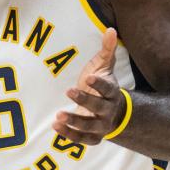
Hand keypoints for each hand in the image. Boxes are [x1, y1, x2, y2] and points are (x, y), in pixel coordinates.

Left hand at [51, 28, 125, 144]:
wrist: (113, 112)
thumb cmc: (103, 85)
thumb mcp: (104, 67)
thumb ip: (107, 50)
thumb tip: (110, 29)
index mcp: (113, 93)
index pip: (108, 89)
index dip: (100, 84)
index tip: (89, 77)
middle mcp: (109, 111)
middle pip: (99, 108)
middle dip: (85, 100)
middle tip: (69, 91)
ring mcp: (102, 125)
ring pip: (91, 126)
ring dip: (75, 122)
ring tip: (59, 115)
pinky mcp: (93, 137)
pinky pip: (83, 140)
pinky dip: (70, 135)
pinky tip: (56, 126)